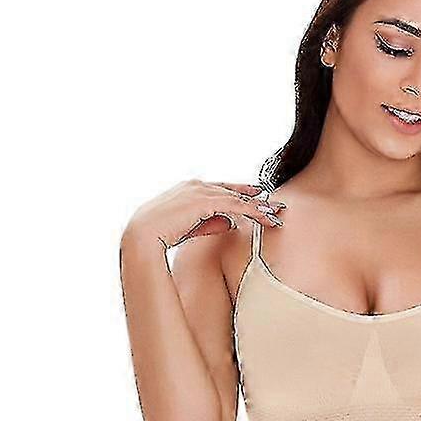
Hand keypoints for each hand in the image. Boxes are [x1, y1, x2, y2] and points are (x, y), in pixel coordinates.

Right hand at [122, 179, 286, 249]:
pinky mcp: (205, 200)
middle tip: (276, 205)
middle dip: (256, 198)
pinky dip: (253, 211)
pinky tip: (266, 217)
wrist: (143, 235)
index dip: (242, 194)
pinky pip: (236, 205)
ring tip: (277, 214)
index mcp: (190, 189)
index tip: (259, 198)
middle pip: (233, 190)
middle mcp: (196, 185)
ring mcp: (200, 190)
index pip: (222, 189)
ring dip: (259, 206)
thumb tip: (231, 222)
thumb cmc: (161, 234)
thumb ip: (211, 222)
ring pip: (238, 197)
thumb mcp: (190, 227)